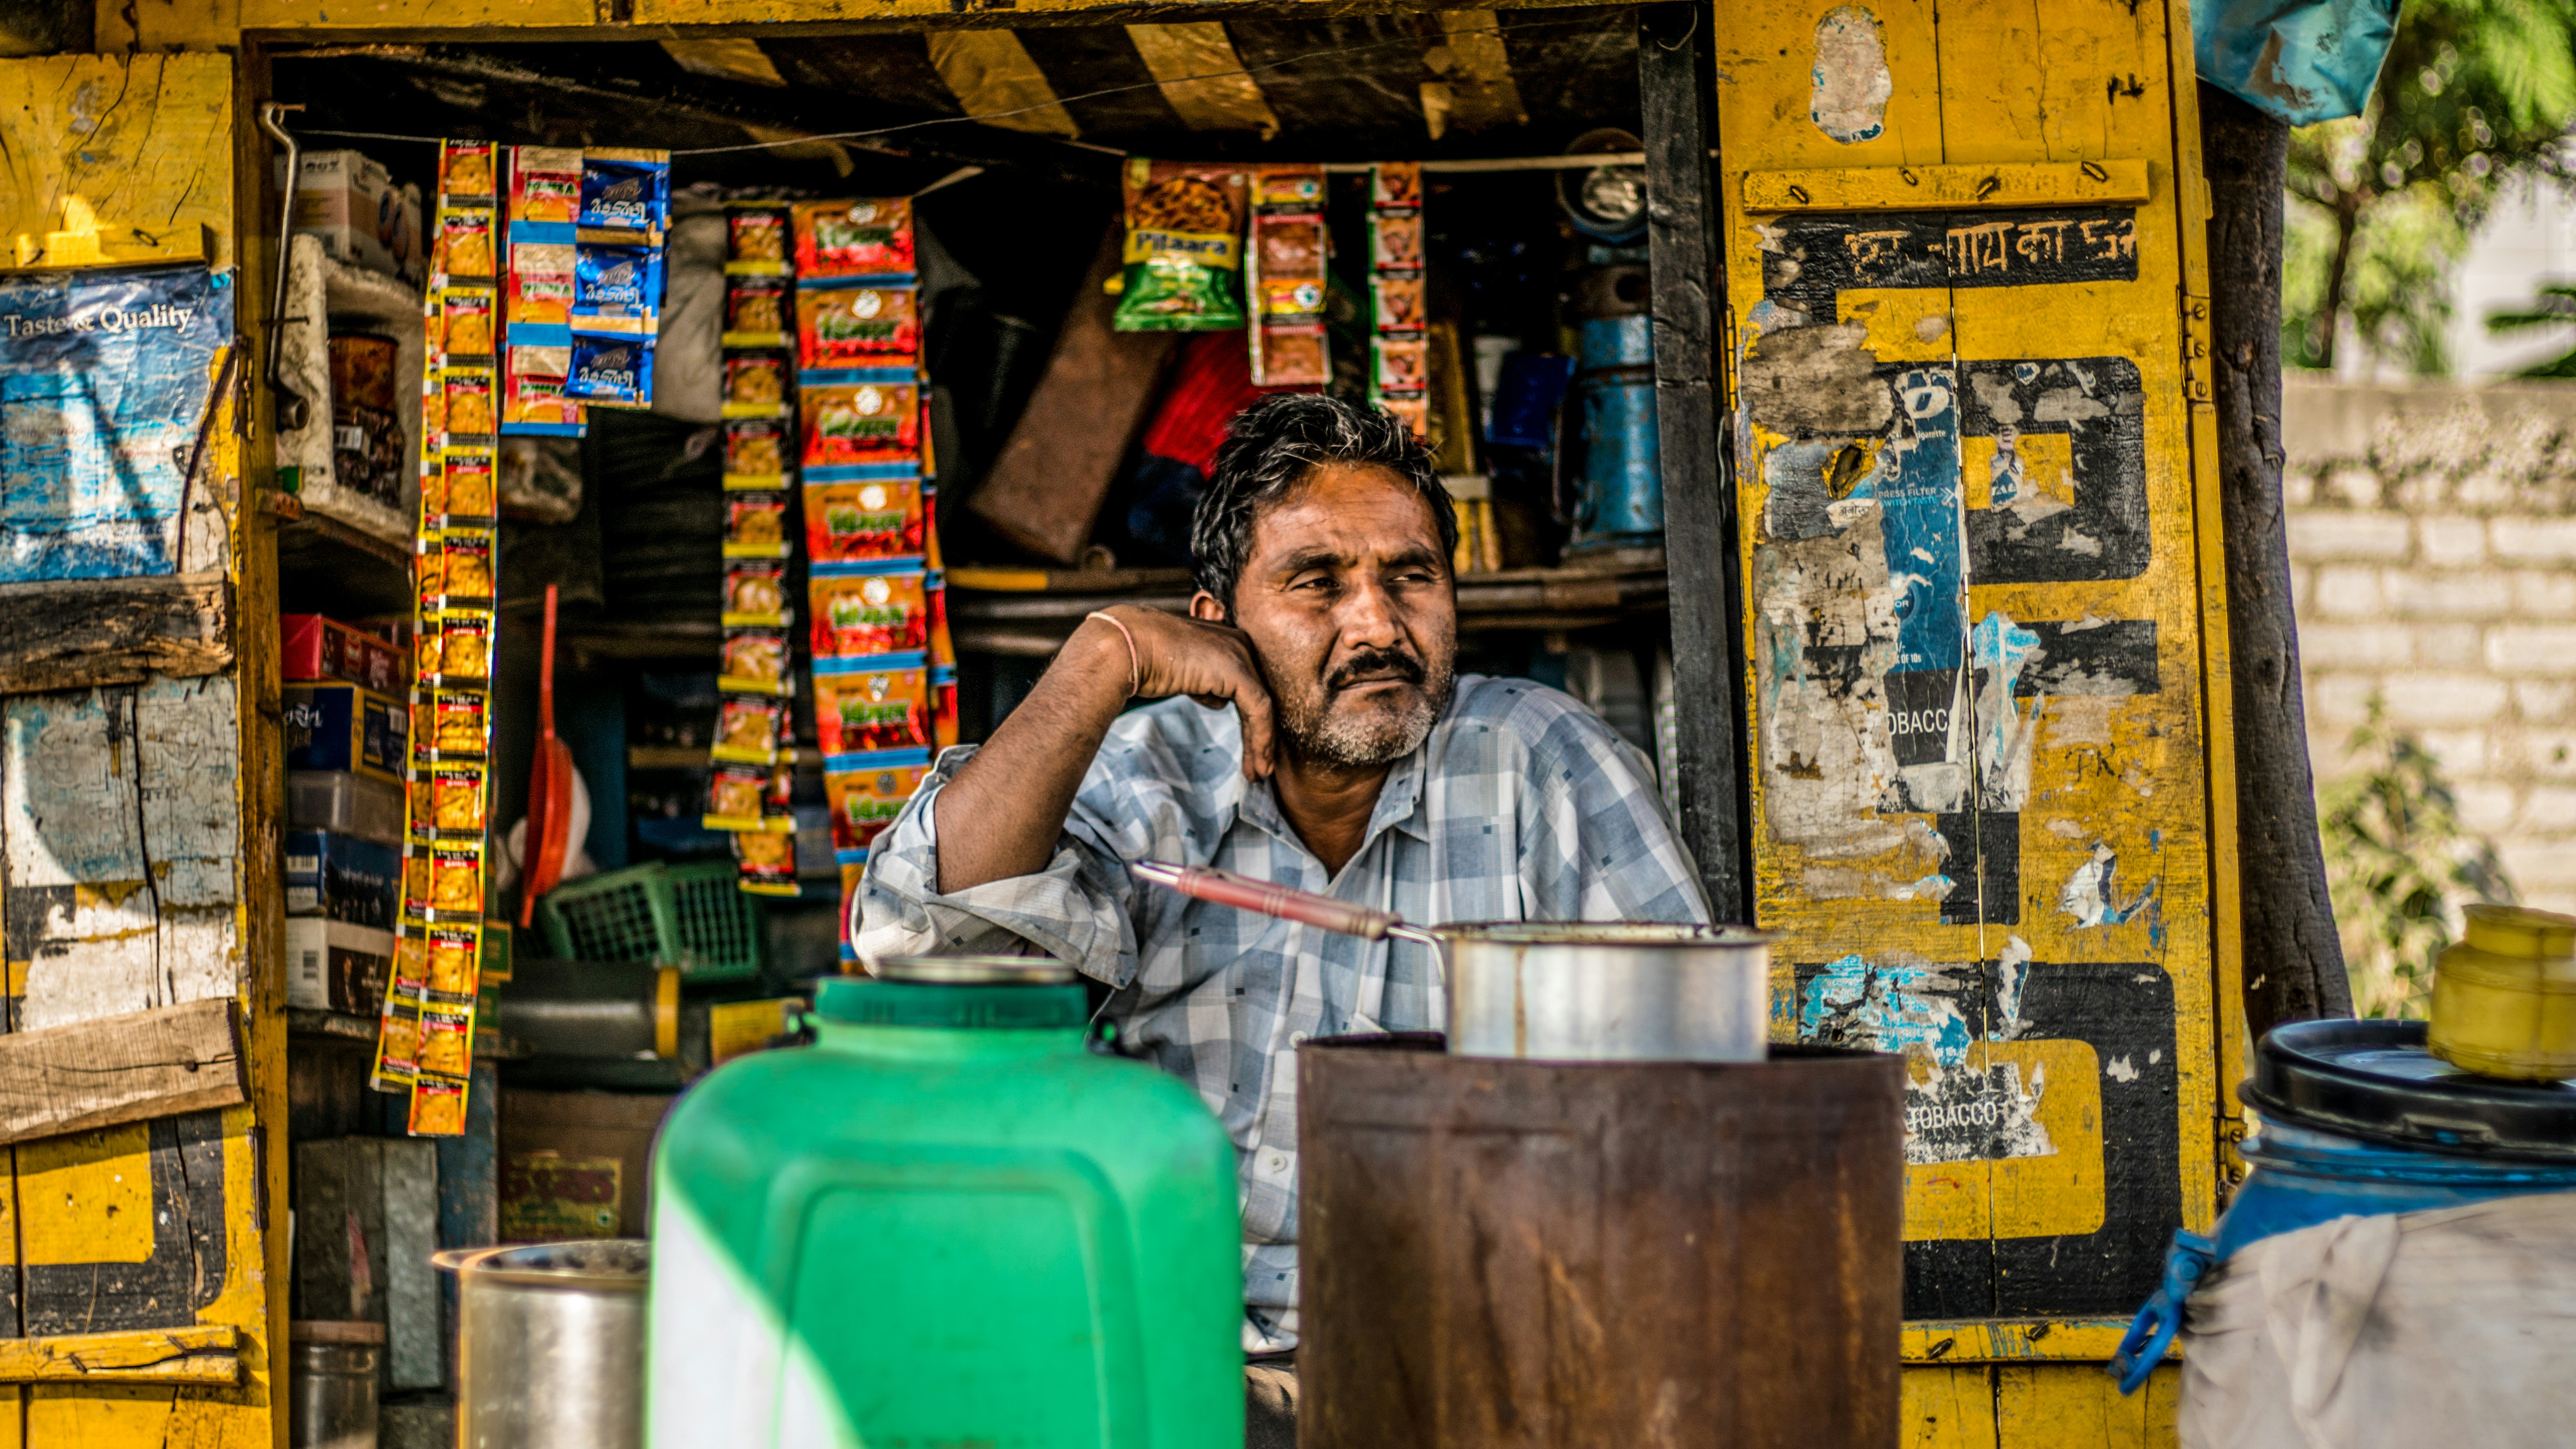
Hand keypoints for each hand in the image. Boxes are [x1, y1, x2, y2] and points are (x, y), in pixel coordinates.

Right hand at [1080, 606, 1276, 779]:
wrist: (1126, 646)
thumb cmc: (1143, 658)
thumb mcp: (1183, 672)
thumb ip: (1204, 683)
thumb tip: (1217, 699)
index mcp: (1228, 640)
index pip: (1248, 688)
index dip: (1252, 722)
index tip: (1250, 752)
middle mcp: (1240, 643)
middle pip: (1257, 697)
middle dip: (1260, 736)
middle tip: (1260, 768)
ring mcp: (1241, 654)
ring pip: (1262, 706)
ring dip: (1262, 744)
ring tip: (1258, 773)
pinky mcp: (1238, 670)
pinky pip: (1259, 710)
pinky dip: (1260, 740)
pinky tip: (1258, 764)